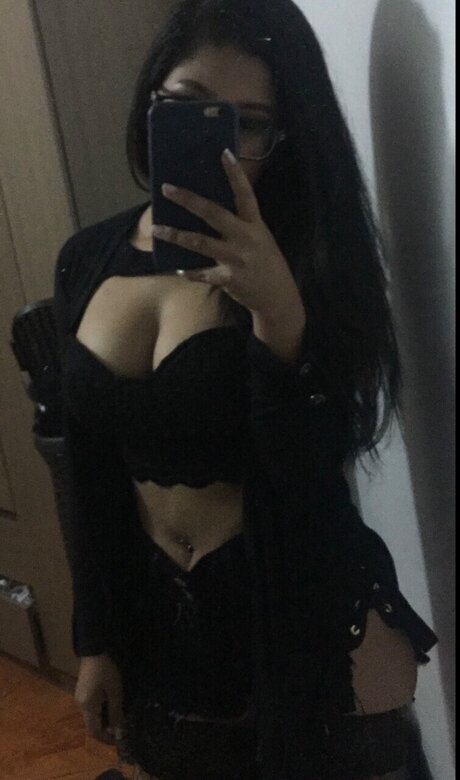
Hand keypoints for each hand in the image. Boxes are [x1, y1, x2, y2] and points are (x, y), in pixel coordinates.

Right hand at [74, 654, 124, 745]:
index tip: (119, 740)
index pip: (94, 731)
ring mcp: (79, 697)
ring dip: (103, 720)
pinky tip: (109, 706)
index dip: (105, 739)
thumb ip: (116, 713)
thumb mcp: (115, 691)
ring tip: (117, 717)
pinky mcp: (82, 691)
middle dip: (105, 730)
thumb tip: (118, 732)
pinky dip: (100, 711)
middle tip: (120, 728)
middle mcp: (80, 705)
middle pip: (91, 725)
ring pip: (91, 717)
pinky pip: (90, 708)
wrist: (94, 650)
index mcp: (87, 707)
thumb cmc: (106, 671)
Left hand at [151, 148, 304, 321]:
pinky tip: (178, 270)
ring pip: (201, 243)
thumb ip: (240, 225)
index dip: (236, 175)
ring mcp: (236, 259)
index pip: (245, 195)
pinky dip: (190, 273)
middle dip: (189, 200)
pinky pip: (203, 274)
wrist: (278, 297)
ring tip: (157, 229)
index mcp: (255, 225)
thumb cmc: (267, 264)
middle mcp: (245, 239)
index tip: (224, 153)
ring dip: (176, 236)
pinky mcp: (228, 279)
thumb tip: (211, 211)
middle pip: (214, 214)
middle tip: (167, 188)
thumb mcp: (261, 239)